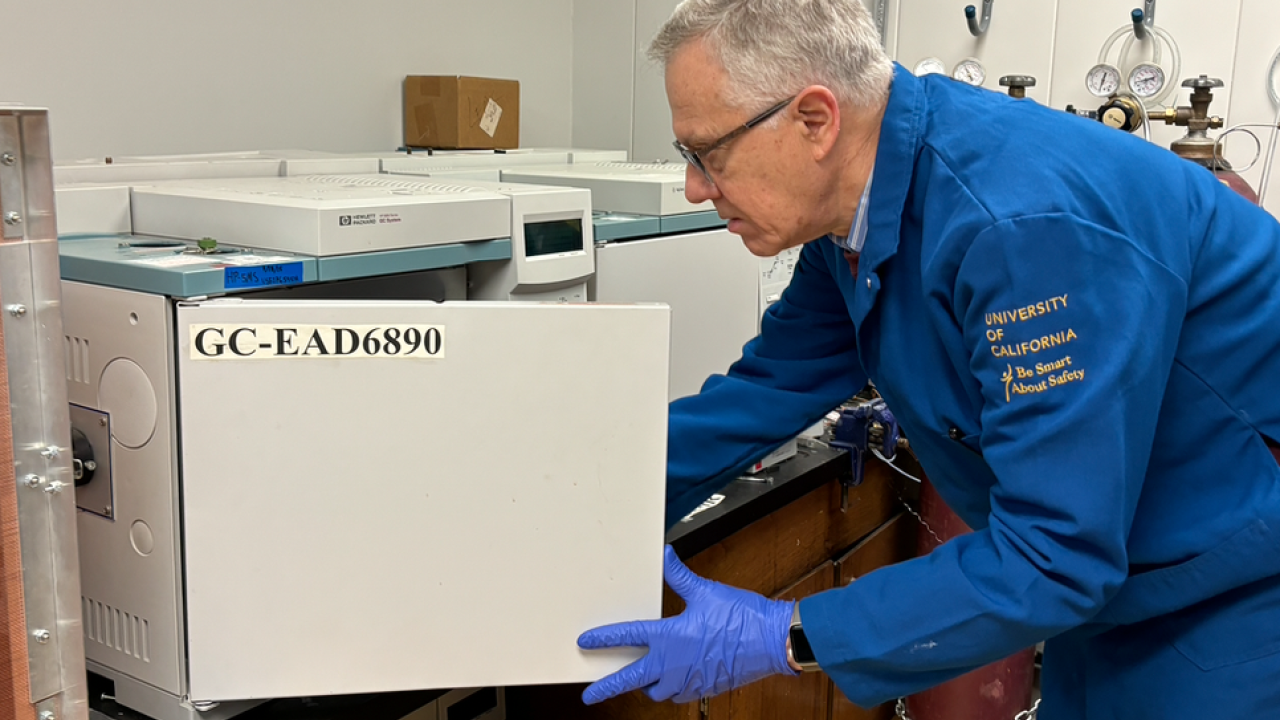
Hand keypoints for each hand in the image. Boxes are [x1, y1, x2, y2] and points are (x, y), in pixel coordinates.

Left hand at [577, 545, 796, 703]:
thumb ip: (679, 576)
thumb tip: (666, 556)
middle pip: (630, 679)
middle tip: (589, 695)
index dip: (603, 639)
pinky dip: (669, 689)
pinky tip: (671, 680)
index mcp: (670, 638)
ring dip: (644, 686)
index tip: (586, 641)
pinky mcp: (704, 687)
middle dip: (607, 688)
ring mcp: (689, 680)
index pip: (627, 637)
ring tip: (637, 680)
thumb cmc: (741, 618)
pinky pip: (678, 694)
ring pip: (655, 691)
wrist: (772, 641)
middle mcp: (674, 664)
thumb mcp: (706, 591)